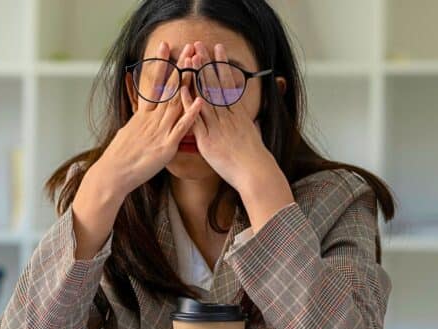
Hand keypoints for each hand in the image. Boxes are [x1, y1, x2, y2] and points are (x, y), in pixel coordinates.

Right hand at [94, 41, 203, 196]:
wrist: (112, 174)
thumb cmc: (119, 158)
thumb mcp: (127, 133)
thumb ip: (138, 123)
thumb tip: (140, 117)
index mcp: (143, 116)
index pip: (154, 84)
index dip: (161, 64)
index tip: (166, 46)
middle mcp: (151, 119)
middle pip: (169, 88)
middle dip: (180, 66)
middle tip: (189, 47)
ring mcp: (159, 131)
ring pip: (176, 102)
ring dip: (188, 82)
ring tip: (197, 64)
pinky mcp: (166, 146)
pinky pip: (181, 128)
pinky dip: (191, 114)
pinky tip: (200, 101)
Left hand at [180, 41, 294, 232]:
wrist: (255, 173)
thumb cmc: (254, 158)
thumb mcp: (253, 134)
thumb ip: (247, 123)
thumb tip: (248, 117)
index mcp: (239, 114)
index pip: (229, 84)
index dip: (222, 66)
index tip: (218, 50)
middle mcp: (228, 116)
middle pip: (216, 85)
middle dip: (207, 64)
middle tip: (200, 45)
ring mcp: (217, 127)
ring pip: (206, 97)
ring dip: (197, 77)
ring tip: (191, 59)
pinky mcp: (208, 140)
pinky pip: (196, 119)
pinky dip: (190, 104)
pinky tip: (183, 90)